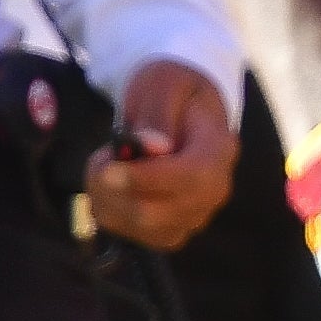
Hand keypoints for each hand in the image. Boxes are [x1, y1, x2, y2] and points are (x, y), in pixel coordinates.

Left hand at [86, 62, 238, 250]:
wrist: (181, 109)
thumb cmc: (172, 93)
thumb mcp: (163, 85)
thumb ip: (157, 113)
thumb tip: (151, 146)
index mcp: (220, 149)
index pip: (192, 177)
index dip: (147, 180)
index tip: (108, 169)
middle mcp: (214, 190)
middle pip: (161, 213)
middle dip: (116, 191)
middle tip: (100, 158)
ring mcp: (194, 215)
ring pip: (142, 228)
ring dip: (108, 199)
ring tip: (107, 164)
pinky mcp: (171, 231)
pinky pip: (132, 234)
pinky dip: (110, 211)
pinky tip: (111, 184)